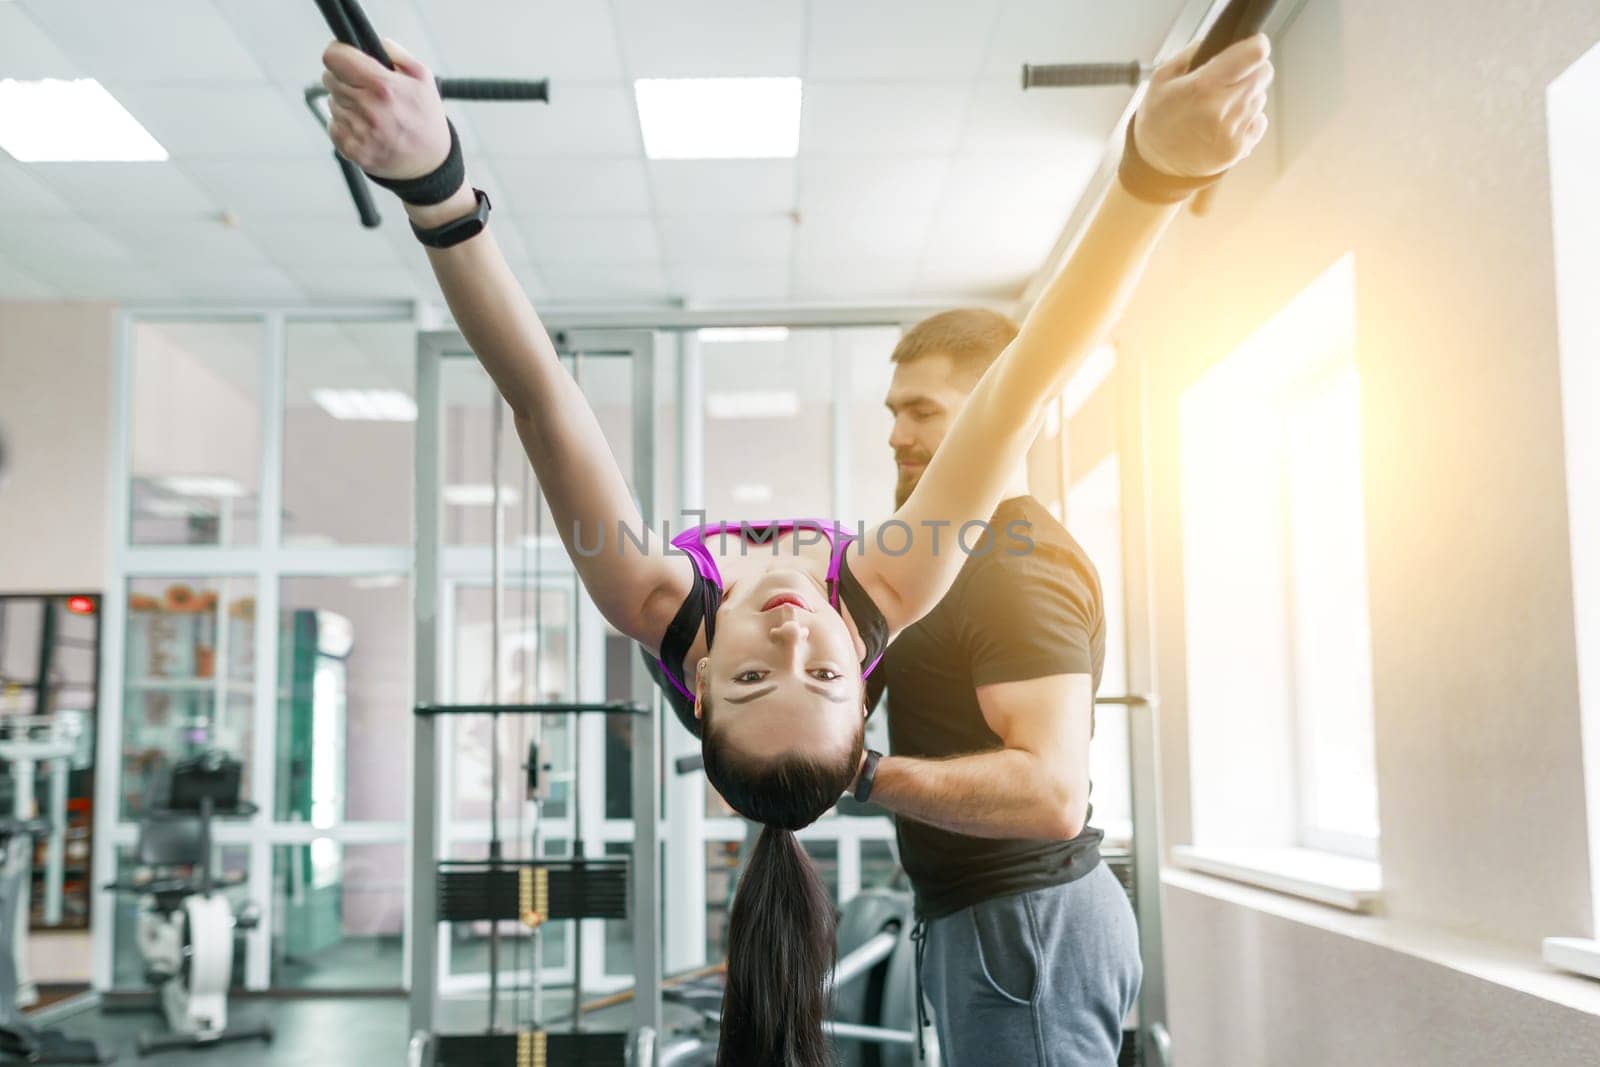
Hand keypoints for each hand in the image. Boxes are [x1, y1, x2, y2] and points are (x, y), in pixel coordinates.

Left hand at [321, 38, 450, 179]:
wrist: (430, 163)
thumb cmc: (426, 119)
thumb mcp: (423, 78)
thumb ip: (396, 53)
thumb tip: (369, 42)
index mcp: (384, 87)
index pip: (334, 58)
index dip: (338, 53)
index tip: (345, 57)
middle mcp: (369, 109)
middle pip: (329, 78)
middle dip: (343, 78)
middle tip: (364, 88)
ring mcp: (360, 132)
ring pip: (332, 102)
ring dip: (345, 103)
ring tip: (370, 112)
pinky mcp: (353, 150)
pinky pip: (333, 125)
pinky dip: (344, 124)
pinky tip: (365, 128)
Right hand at [1134, 35, 1272, 178]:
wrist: (1155, 164)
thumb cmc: (1158, 119)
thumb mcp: (1162, 78)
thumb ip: (1191, 54)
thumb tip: (1215, 42)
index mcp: (1203, 87)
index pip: (1254, 55)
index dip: (1256, 47)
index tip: (1252, 49)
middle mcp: (1221, 109)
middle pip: (1263, 73)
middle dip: (1251, 71)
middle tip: (1230, 80)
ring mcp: (1232, 131)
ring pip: (1261, 97)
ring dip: (1247, 96)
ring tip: (1220, 107)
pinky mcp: (1239, 148)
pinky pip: (1261, 120)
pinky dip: (1249, 119)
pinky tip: (1226, 124)